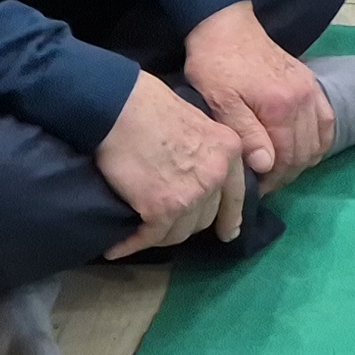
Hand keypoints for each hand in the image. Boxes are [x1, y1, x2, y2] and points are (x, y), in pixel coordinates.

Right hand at [94, 69, 247, 258]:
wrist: (120, 108)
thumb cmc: (150, 107)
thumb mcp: (198, 122)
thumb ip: (207, 151)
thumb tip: (199, 173)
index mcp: (229, 151)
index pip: (236, 195)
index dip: (231, 218)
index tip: (229, 233)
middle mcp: (217, 175)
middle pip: (206, 218)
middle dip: (187, 224)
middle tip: (167, 226)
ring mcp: (191, 195)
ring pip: (180, 233)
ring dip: (161, 236)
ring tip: (141, 234)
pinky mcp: (162, 209)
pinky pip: (150, 237)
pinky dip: (131, 245)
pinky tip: (117, 248)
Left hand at [181, 2, 331, 184]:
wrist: (227, 27)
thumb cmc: (215, 65)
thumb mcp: (220, 102)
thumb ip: (246, 134)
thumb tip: (267, 165)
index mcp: (279, 107)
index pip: (284, 159)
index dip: (270, 180)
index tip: (253, 188)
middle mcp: (303, 100)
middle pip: (303, 153)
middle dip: (284, 174)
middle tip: (263, 183)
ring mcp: (311, 91)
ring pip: (317, 142)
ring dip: (301, 161)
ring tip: (278, 168)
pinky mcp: (312, 84)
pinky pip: (327, 122)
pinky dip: (318, 142)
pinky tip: (303, 150)